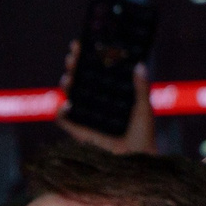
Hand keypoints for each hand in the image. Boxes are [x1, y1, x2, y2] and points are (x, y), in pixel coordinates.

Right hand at [55, 39, 155, 153]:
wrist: (137, 162)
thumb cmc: (144, 137)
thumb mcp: (144, 109)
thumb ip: (141, 89)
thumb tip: (139, 65)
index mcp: (111, 93)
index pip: (97, 70)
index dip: (88, 56)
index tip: (83, 43)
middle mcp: (97, 102)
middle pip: (81, 78)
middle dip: (75, 65)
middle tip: (73, 55)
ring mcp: (86, 116)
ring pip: (70, 94)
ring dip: (66, 84)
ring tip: (68, 76)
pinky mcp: (78, 132)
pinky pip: (63, 120)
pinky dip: (61, 111)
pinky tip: (67, 105)